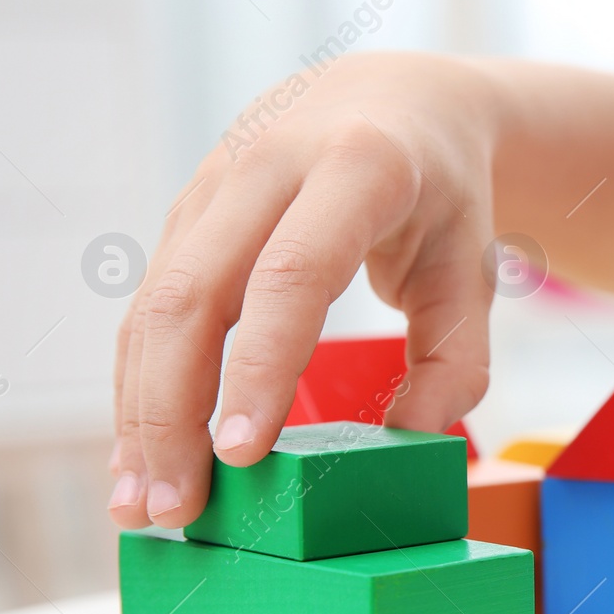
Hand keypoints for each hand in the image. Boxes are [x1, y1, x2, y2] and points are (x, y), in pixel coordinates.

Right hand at [109, 51, 496, 528]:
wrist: (399, 103)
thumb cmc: (444, 198)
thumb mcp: (474, 270)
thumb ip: (456, 359)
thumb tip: (410, 441)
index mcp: (357, 169)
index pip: (290, 276)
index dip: (258, 367)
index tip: (239, 457)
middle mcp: (269, 165)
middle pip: (194, 294)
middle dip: (173, 411)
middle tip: (176, 510)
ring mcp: (214, 184)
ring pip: (154, 304)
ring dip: (139, 411)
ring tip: (142, 505)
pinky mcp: (187, 214)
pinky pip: (149, 306)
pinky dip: (139, 384)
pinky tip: (141, 453)